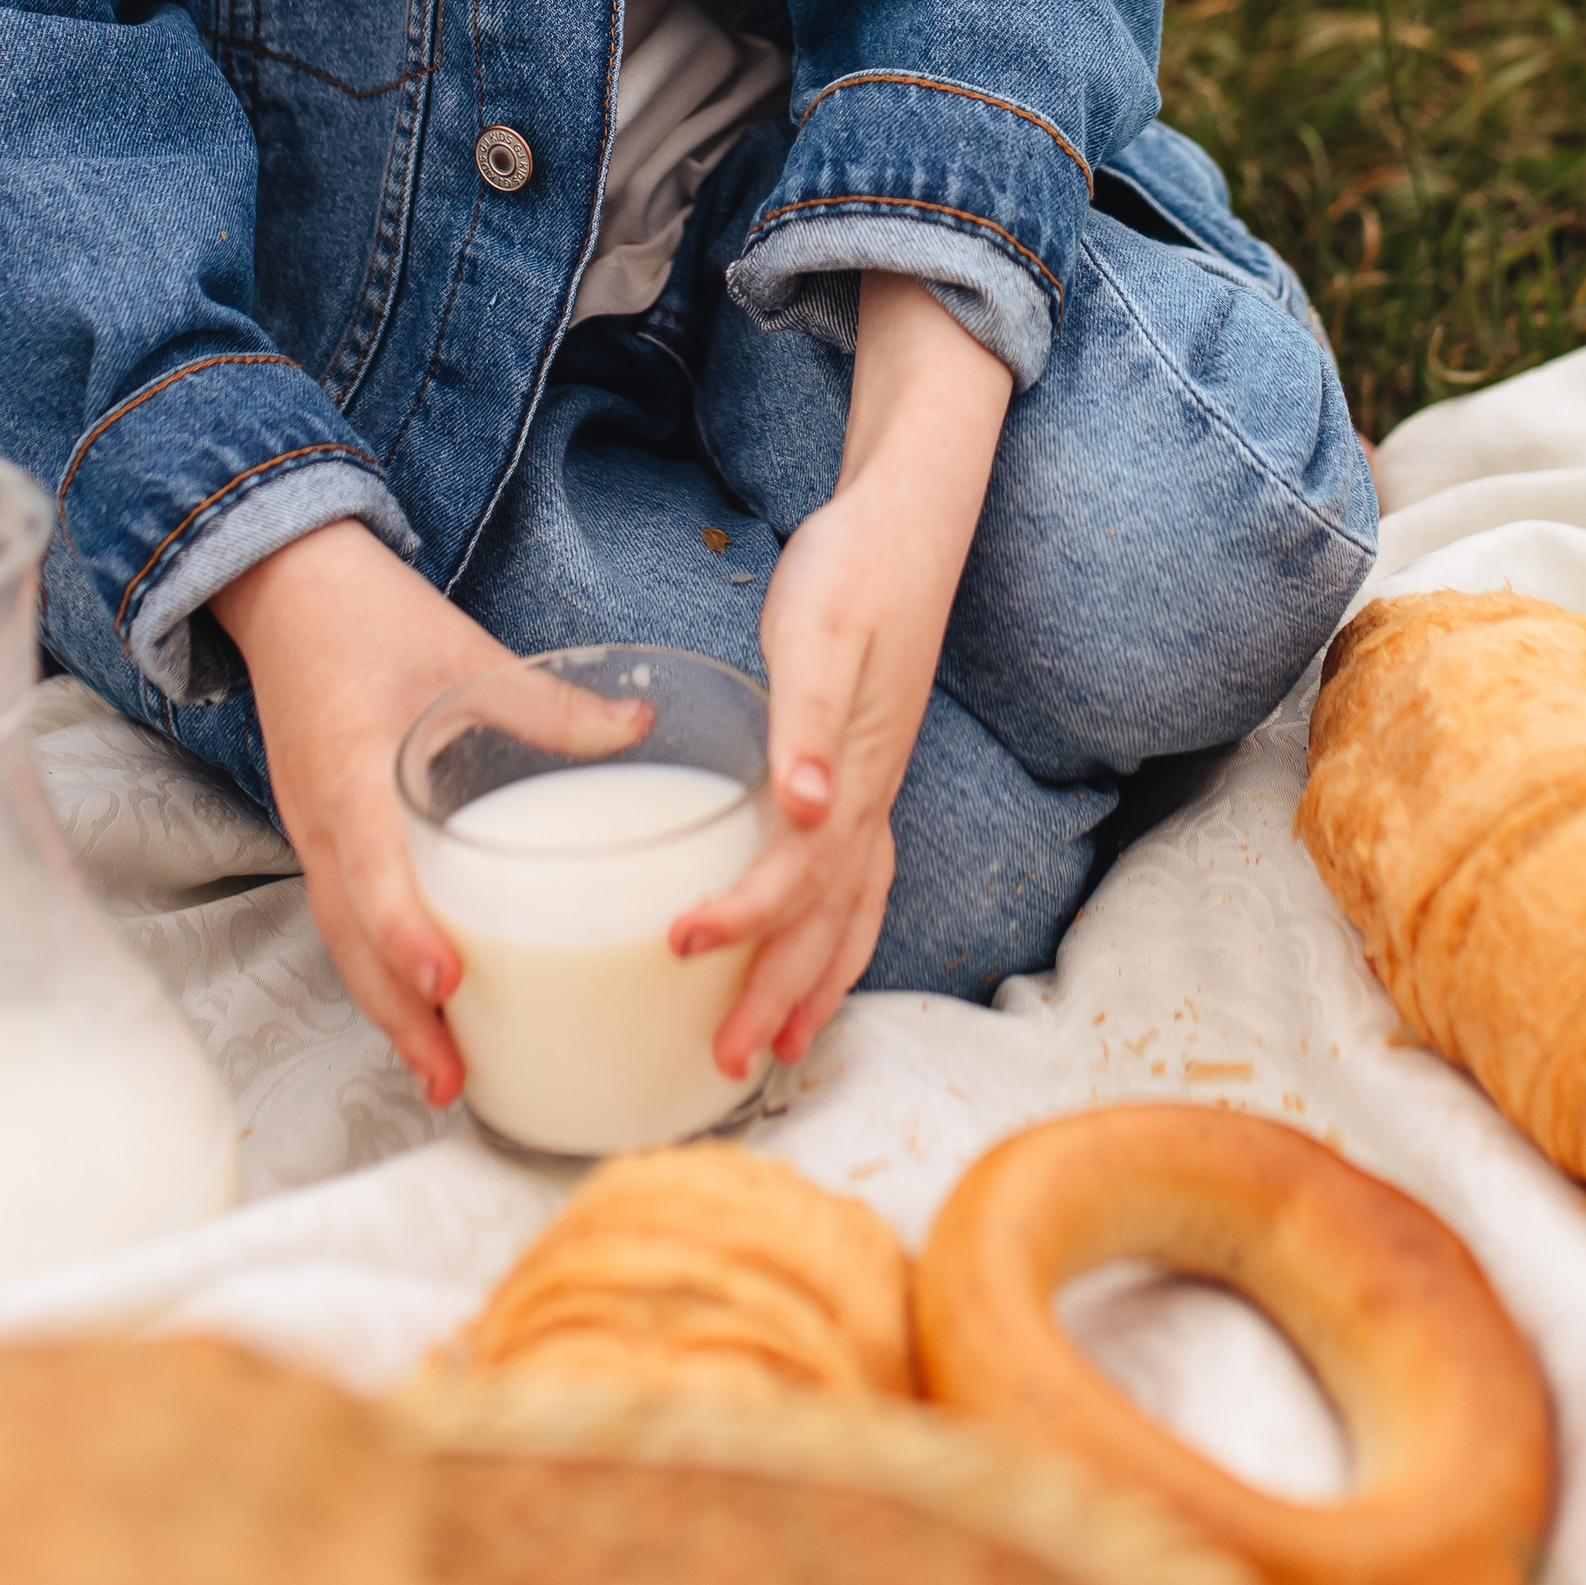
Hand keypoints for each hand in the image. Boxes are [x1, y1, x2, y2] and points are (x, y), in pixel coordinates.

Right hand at [210, 521, 640, 1102]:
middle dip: (398, 1012)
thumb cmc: (373, 618)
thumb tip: (640, 728)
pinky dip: (379, 968)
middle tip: (452, 1077)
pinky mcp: (320, 836)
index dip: (406, 930)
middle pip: (351, 935)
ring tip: (443, 1073)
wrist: (290, 591)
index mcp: (352, 767)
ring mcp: (311, 831)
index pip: (370, 866)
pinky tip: (422, 1006)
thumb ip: (549, 703)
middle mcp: (321, 816)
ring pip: (342, 939)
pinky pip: (344, 917)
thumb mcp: (464, 652)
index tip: (447, 982)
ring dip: (387, 1007)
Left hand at [676, 273, 1009, 1076]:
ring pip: (854, 914)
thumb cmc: (855, 570)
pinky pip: (857, 882)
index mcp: (854, 771)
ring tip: (777, 1043)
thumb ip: (813, 720)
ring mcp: (877, 790)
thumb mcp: (823, 631)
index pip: (797, 875)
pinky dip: (835, 932)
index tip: (677, 946)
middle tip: (726, 1061)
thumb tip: (807, 806)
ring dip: (815, 983)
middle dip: (780, 995)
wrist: (908, 523)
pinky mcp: (866, 773)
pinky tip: (806, 947)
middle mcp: (872, 797)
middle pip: (830, 923)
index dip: (741, 921)